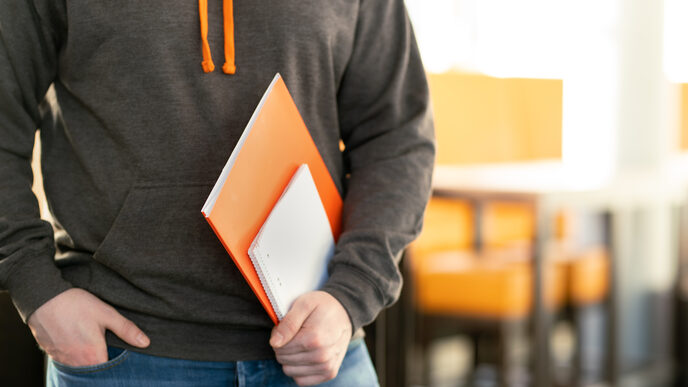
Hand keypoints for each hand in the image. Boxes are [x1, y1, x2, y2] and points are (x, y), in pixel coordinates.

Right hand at [27, 288, 149, 366]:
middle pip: (93, 370)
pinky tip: (77, 341)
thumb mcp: (106, 314)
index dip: (115, 364)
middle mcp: (76, 362)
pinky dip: (73, 355)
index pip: (108, 370)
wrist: (44, 298)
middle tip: (104, 346)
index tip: (117, 353)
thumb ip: (126, 330)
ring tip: (91, 344)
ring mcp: (62, 359)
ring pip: (79, 367)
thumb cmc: (76, 305)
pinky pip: (66, 361)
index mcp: (93, 355)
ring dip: (87, 360)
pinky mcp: (51, 353)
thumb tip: (145, 342)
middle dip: (101, 362)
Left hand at [270, 291, 351, 385]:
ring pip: (289, 371)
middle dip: (285, 346)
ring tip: (302, 343)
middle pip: (283, 359)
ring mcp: (327, 367)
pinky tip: (306, 355)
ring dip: (291, 358)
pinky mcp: (329, 373)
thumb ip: (288, 323)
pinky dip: (299, 369)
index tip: (288, 326)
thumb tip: (274, 343)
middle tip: (296, 333)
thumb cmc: (322, 306)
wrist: (345, 313)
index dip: (279, 335)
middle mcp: (322, 356)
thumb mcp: (304, 304)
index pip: (279, 347)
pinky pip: (301, 380)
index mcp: (314, 339)